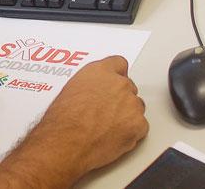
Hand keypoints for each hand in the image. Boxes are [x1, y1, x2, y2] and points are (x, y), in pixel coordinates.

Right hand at [37, 56, 148, 176]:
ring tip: (107, 125)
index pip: (119, 63)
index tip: (114, 81)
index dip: (116, 74)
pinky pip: (141, 126)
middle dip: (120, 97)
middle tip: (106, 110)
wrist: (68, 141)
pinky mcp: (139, 124)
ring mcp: (131, 104)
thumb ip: (88, 84)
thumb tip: (93, 91)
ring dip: (127, 114)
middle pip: (129, 87)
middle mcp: (119, 83)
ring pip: (136, 107)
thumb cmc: (63, 119)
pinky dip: (131, 131)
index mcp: (99, 71)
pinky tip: (114, 135)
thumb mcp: (70, 90)